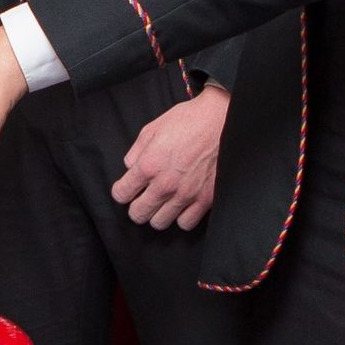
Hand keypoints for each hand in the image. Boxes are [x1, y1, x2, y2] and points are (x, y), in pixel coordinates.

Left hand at [111, 84, 225, 230]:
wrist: (223, 120)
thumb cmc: (189, 120)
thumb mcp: (153, 128)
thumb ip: (136, 152)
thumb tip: (130, 168)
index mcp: (149, 165)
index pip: (121, 194)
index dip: (122, 191)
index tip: (127, 188)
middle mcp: (165, 185)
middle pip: (138, 214)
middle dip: (136, 206)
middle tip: (143, 198)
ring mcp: (186, 195)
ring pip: (159, 223)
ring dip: (158, 213)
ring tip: (163, 202)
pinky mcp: (205, 200)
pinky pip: (186, 223)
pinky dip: (181, 217)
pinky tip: (182, 205)